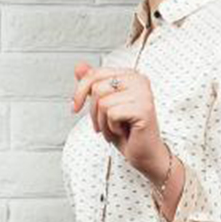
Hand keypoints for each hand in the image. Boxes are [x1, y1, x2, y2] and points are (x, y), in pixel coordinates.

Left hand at [72, 61, 169, 186]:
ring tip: (114, 129)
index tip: (75, 107)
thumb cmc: (127, 132)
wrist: (144, 154)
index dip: (80, 91)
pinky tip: (123, 132)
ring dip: (103, 122)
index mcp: (130, 75)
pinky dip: (112, 128)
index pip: (95, 73)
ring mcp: (143, 94)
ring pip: (103, 102)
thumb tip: (79, 67)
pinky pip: (112, 114)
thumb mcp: (104, 107)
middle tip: (103, 125)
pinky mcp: (144, 109)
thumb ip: (93, 85)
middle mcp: (139, 80)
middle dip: (93, 112)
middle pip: (97, 87)